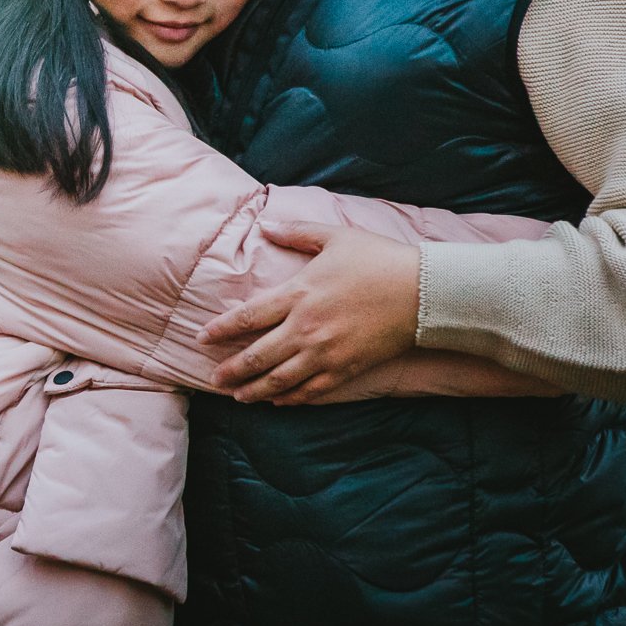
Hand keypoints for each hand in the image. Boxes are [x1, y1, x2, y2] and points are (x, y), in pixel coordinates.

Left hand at [201, 221, 421, 403]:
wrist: (423, 293)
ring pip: (281, 380)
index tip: (202, 339)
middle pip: (258, 356)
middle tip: (213, 379)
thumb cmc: (378, 259)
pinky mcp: (347, 369)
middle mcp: (306, 328)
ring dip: (255, 390)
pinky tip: (278, 401)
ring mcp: (326, 353)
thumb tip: (265, 225)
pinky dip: (291, 398)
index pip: (247, 317)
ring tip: (238, 397)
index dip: (221, 330)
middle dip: (232, 370)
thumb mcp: (334, 236)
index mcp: (298, 294)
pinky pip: (312, 391)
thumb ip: (296, 232)